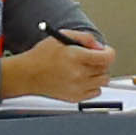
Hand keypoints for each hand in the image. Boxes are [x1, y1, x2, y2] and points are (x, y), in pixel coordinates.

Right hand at [0, 32, 117, 103]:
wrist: (27, 75)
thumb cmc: (40, 57)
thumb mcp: (61, 37)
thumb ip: (84, 38)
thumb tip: (98, 45)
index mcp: (76, 57)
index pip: (107, 57)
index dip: (108, 52)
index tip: (105, 51)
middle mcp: (79, 74)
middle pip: (106, 69)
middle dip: (101, 62)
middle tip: (91, 59)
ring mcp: (78, 87)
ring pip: (103, 82)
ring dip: (98, 74)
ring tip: (86, 69)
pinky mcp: (75, 97)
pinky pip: (95, 92)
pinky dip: (92, 86)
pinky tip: (82, 79)